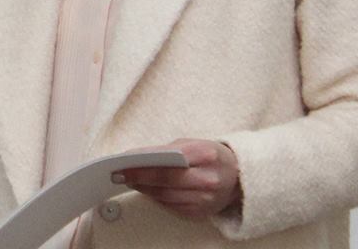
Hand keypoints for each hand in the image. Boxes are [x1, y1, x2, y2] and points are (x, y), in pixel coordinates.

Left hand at [115, 139, 241, 219]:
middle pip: (165, 181)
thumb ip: (165, 150)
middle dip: (138, 177)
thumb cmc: (211, 156)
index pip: (168, 161)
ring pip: (165, 196)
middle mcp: (208, 180)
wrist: (239, 177)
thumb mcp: (192, 144)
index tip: (122, 163)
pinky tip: (146, 189)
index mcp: (206, 155)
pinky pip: (171, 205)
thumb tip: (135, 157)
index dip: (143, 164)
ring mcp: (205, 199)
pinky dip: (156, 197)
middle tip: (118, 174)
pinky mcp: (200, 213)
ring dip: (144, 188)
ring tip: (128, 180)